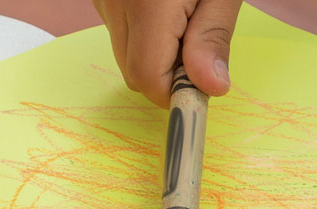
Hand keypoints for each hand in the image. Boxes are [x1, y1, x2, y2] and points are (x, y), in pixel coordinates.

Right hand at [93, 0, 242, 105]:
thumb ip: (212, 37)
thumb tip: (211, 88)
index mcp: (148, 6)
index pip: (147, 78)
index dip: (176, 91)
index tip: (202, 83)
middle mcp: (115, 6)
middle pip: (133, 73)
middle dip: (166, 73)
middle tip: (196, 41)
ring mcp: (103, 2)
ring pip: (124, 55)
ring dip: (153, 53)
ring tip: (181, 16)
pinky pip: (119, 33)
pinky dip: (141, 33)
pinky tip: (161, 8)